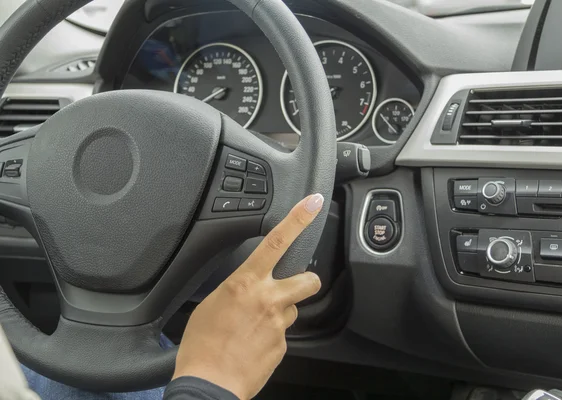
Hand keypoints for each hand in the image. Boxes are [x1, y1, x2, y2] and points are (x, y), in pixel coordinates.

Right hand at [173, 194, 324, 399]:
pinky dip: (271, 337)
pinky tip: (252, 345)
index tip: (312, 203)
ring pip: (293, 309)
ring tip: (255, 327)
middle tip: (294, 286)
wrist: (209, 384)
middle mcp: (268, 300)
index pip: (277, 242)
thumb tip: (246, 288)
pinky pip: (282, 334)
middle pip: (307, 280)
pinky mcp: (283, 346)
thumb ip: (236, 290)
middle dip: (306, 280)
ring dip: (280, 313)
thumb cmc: (202, 345)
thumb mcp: (212, 304)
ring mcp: (279, 324)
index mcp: (246, 283)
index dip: (298, 219)